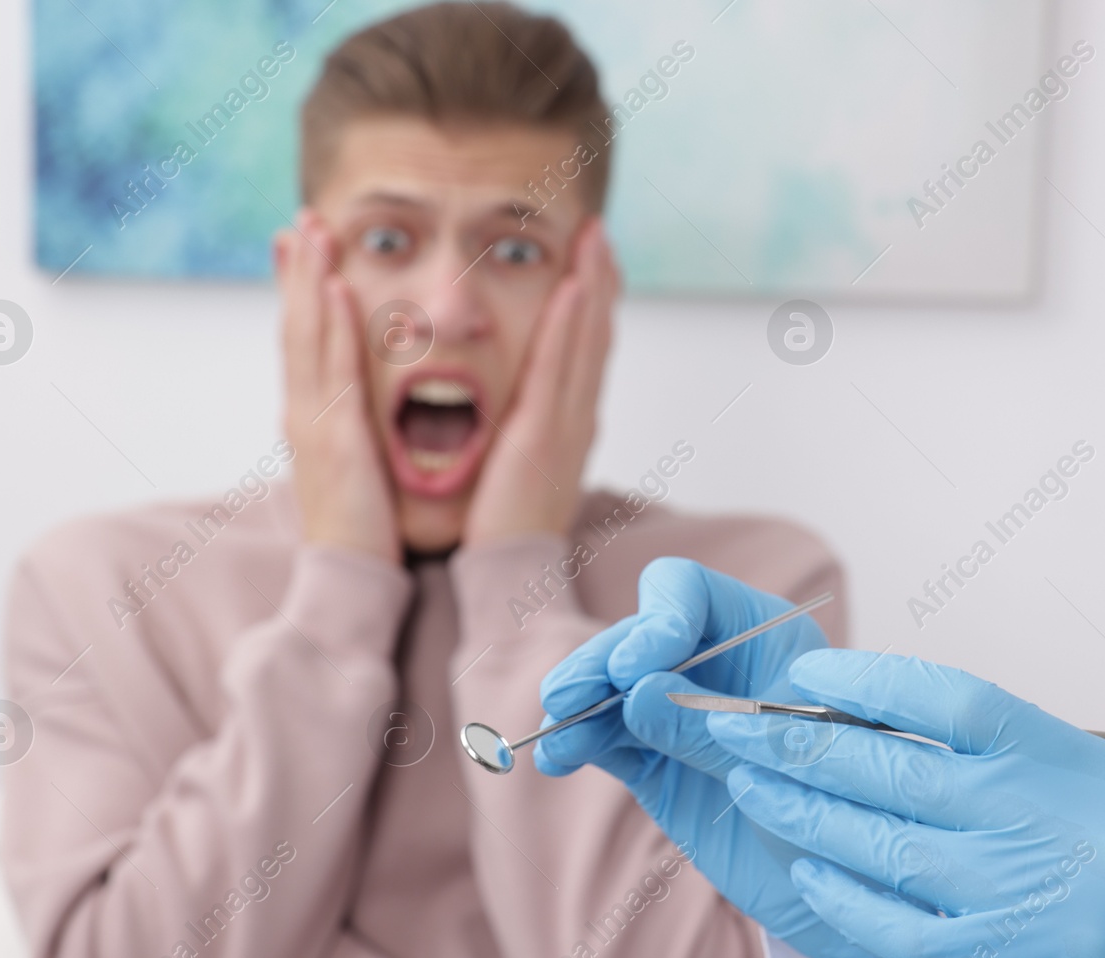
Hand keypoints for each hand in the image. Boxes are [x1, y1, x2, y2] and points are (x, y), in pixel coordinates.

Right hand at [275, 210, 400, 562]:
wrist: (352, 583)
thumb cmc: (366, 534)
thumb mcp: (359, 472)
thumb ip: (360, 436)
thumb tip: (368, 414)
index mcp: (315, 421)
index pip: (305, 343)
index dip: (301, 293)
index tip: (300, 246)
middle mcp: (306, 416)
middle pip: (297, 328)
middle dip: (297, 272)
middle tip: (301, 220)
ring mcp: (315, 426)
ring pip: (309, 339)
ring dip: (309, 281)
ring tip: (312, 231)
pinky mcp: (335, 441)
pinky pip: (333, 372)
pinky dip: (332, 328)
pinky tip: (335, 289)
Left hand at [461, 218, 616, 544]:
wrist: (508, 577)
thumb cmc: (503, 530)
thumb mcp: (517, 471)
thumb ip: (519, 435)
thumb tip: (514, 413)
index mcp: (567, 427)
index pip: (584, 353)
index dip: (593, 304)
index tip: (592, 261)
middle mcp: (575, 421)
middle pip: (595, 338)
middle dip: (601, 282)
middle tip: (600, 233)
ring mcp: (565, 427)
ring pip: (585, 344)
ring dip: (592, 287)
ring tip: (595, 240)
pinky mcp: (543, 437)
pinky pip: (559, 372)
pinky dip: (570, 328)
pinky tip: (573, 289)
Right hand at [535, 558, 925, 957]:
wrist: (855, 895)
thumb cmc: (852, 812)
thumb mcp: (788, 759)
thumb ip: (708, 725)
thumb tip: (633, 691)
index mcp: (765, 638)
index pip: (691, 594)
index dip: (656, 619)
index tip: (634, 668)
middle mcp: (714, 665)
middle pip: (637, 638)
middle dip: (600, 663)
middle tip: (570, 696)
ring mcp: (678, 715)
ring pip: (611, 689)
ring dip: (579, 704)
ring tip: (557, 734)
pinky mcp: (655, 764)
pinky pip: (607, 739)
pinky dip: (578, 744)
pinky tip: (556, 758)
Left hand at [712, 649, 1104, 957]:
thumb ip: (1019, 760)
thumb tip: (901, 724)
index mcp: (1070, 761)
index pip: (947, 697)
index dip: (866, 679)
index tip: (806, 673)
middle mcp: (1037, 818)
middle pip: (889, 764)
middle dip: (800, 743)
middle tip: (741, 729)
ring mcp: (1012, 894)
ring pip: (874, 840)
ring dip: (801, 811)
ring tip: (752, 785)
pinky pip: (888, 921)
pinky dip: (837, 895)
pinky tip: (804, 871)